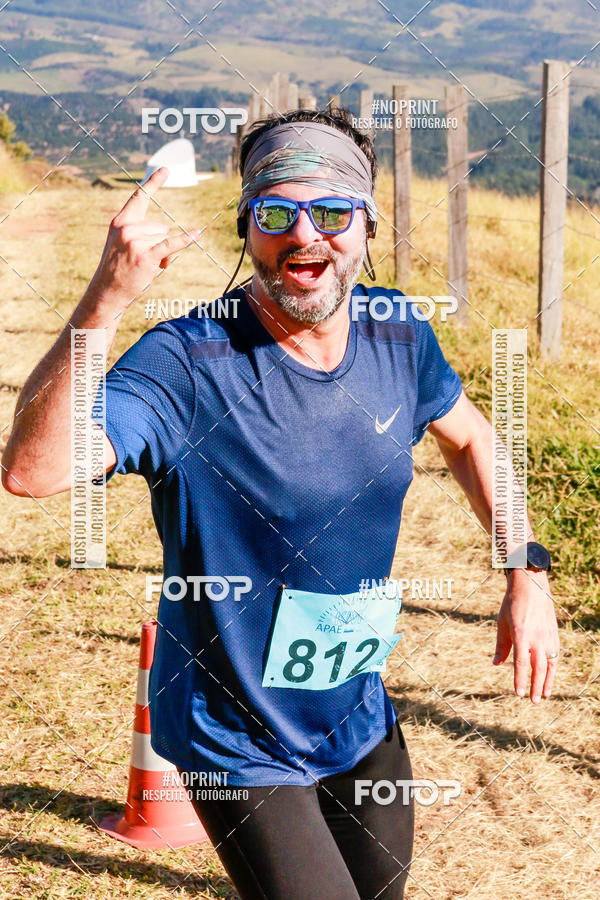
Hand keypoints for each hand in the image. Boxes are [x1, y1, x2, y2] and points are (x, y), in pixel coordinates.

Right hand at [87, 167, 198, 309]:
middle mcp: (127, 228)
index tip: (165, 169)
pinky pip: (171, 245)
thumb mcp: (122, 244)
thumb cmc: (117, 270)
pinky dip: (185, 241)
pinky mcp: (146, 255)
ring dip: (161, 254)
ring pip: (164, 238)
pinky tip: (197, 234)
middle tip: (141, 259)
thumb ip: (140, 233)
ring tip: (144, 265)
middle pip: (160, 226)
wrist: (107, 292)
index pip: (139, 197)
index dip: (153, 182)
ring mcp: (135, 241)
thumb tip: (168, 236)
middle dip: (157, 242)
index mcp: (120, 222)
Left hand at [493, 568, 558, 702]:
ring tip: (544, 694)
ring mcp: (548, 636)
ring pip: (550, 664)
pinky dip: (553, 668)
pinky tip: (549, 676)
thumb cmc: (512, 604)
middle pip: (538, 668)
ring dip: (547, 681)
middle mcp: (537, 638)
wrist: (531, 586)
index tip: (518, 693)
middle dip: (535, 686)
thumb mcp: (502, 623)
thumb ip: (501, 645)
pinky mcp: (554, 634)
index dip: (520, 680)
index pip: (521, 664)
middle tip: (534, 701)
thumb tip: (497, 664)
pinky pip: (555, 655)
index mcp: (521, 635)